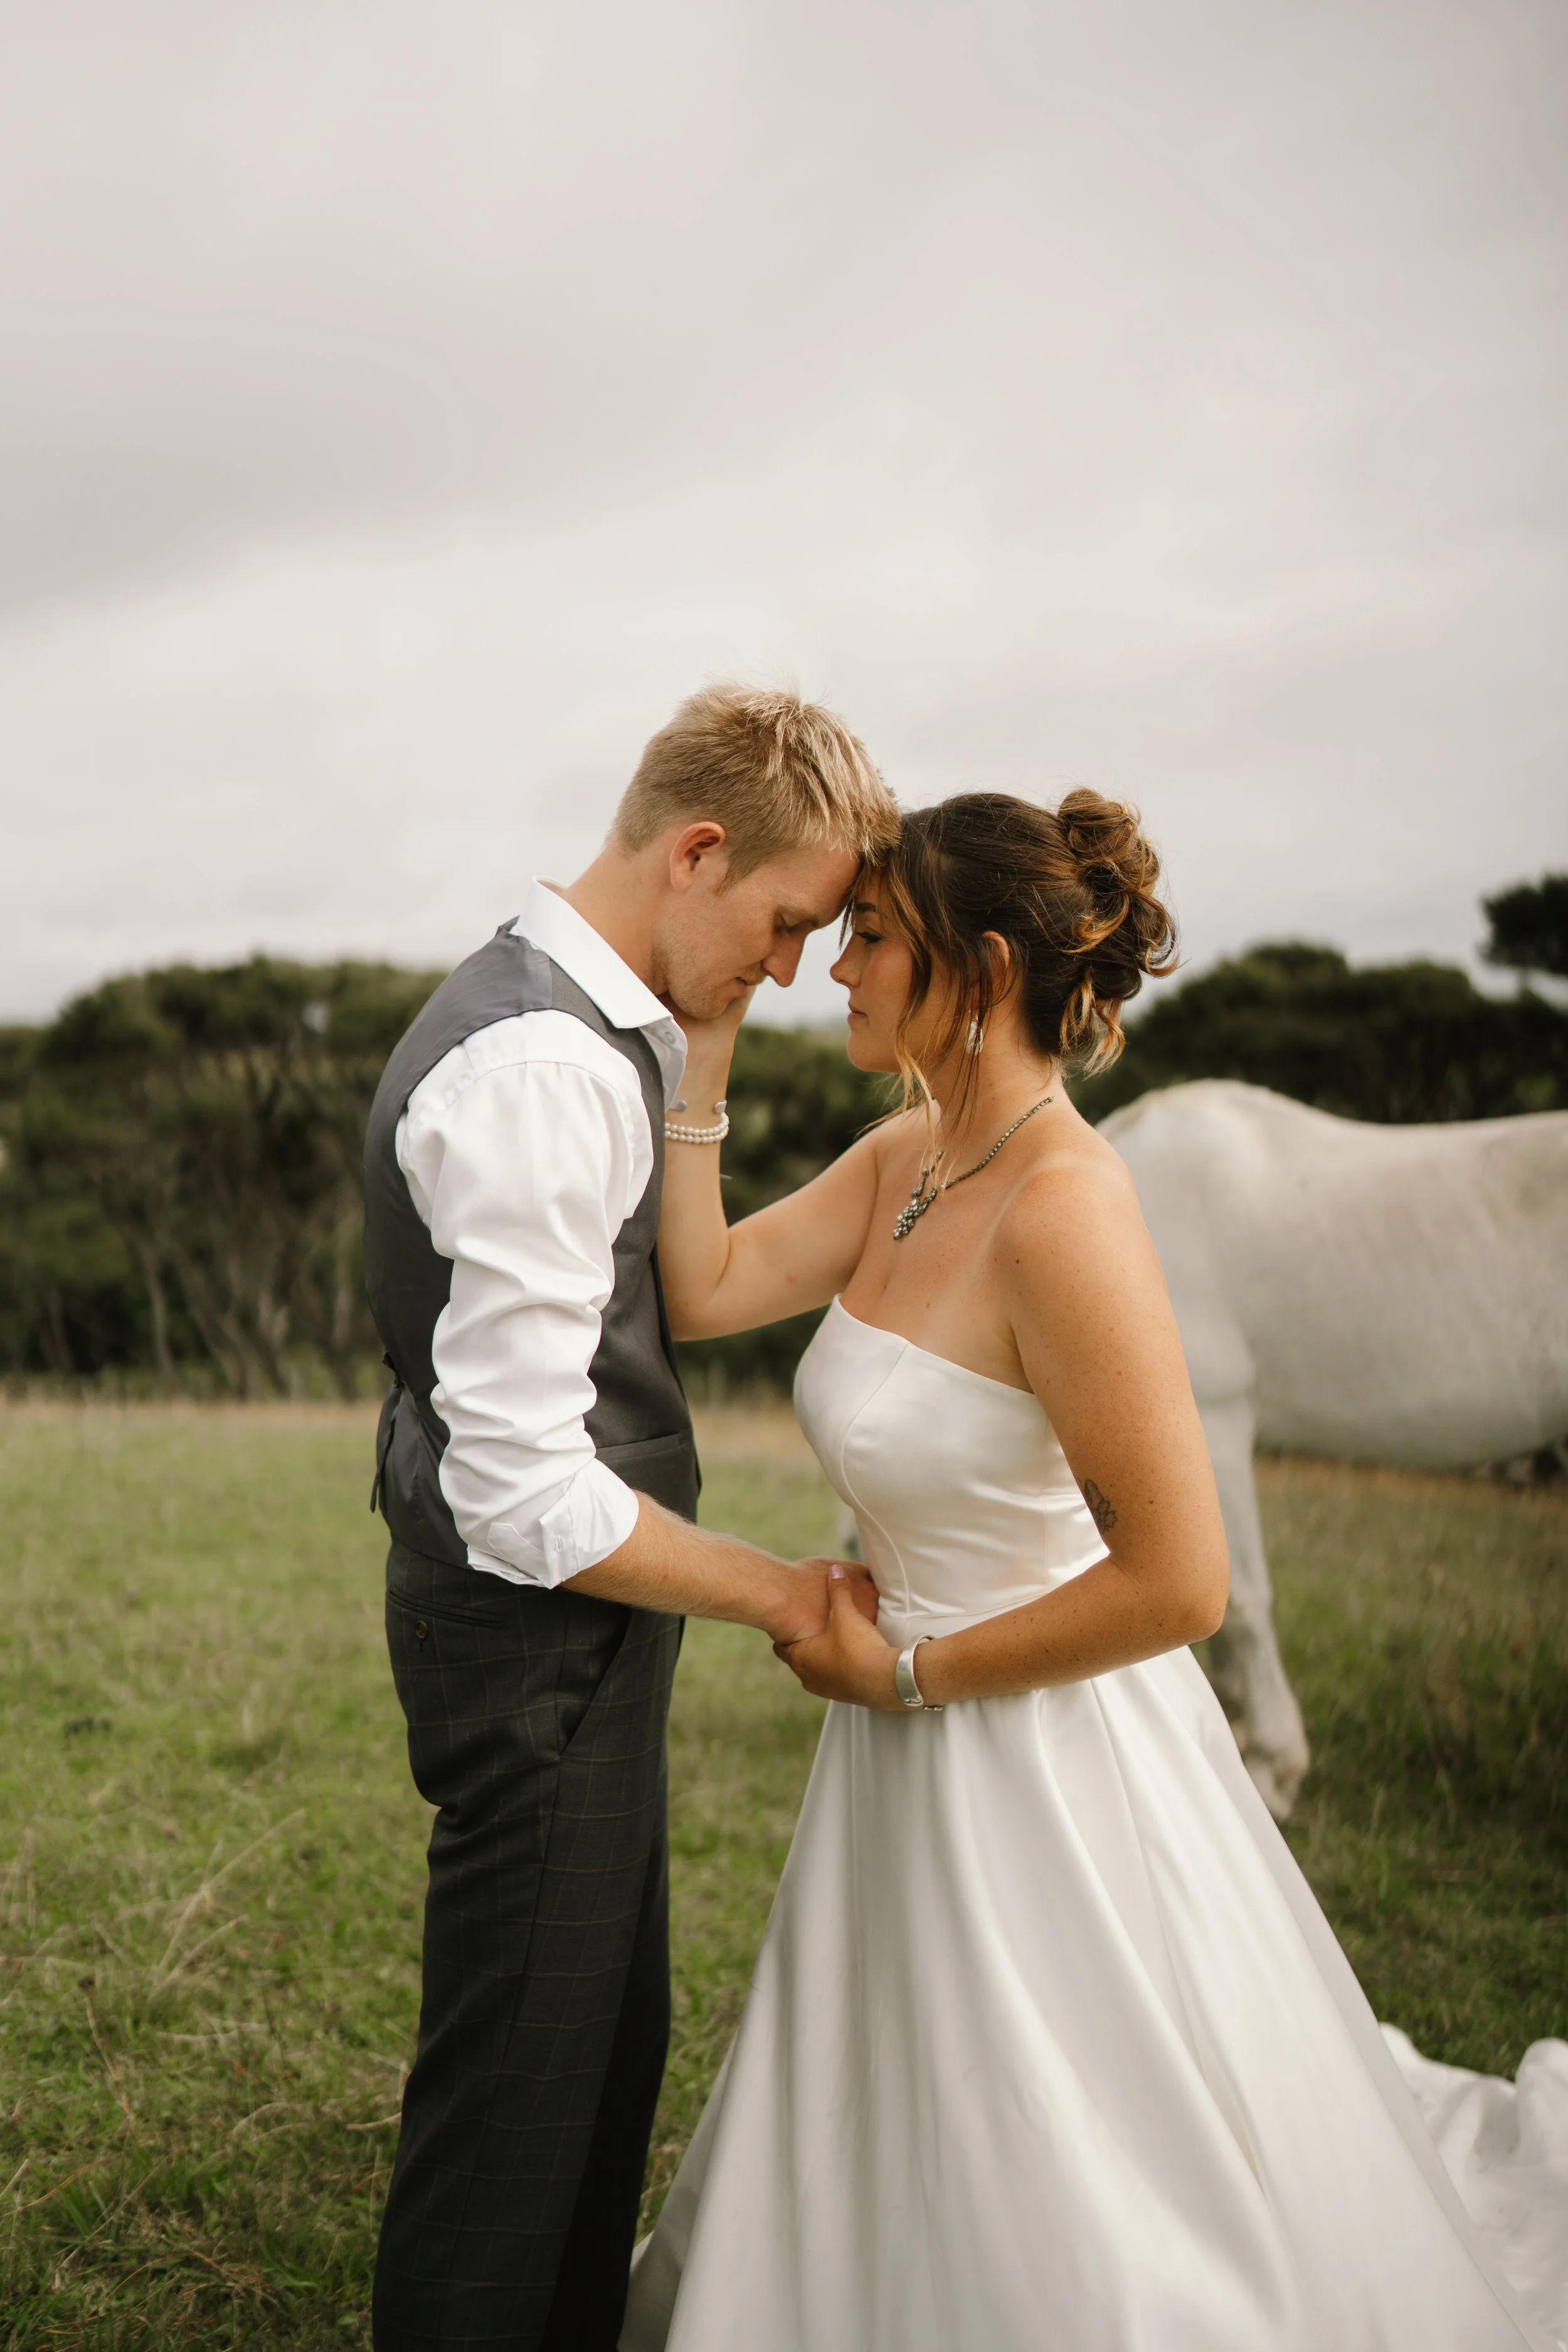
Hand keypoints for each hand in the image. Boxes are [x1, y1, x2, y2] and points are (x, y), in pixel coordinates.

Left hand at [774, 1565, 901, 1708]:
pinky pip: (835, 1679)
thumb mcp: (846, 1613)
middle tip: (814, 1628)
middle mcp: (808, 1677)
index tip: (792, 1622)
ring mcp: (826, 1690)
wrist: (885, 1679)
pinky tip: (852, 1655)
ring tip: (835, 1640)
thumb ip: (838, 1590)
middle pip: (799, 1658)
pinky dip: (839, 1667)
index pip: (781, 1646)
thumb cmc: (857, 1646)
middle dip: (806, 1644)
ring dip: (823, 1657)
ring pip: (817, 1670)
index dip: (787, 1632)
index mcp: (800, 1658)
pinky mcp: (844, 1696)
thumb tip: (835, 1570)